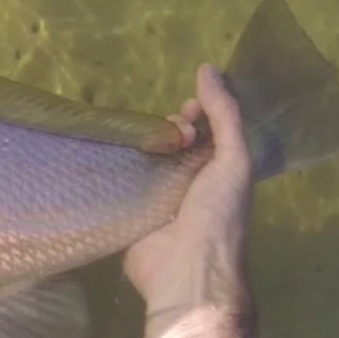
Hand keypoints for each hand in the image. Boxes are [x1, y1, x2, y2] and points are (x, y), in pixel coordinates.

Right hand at [123, 64, 255, 337]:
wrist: (186, 270)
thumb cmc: (218, 215)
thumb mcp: (234, 159)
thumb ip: (225, 115)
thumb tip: (208, 67)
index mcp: (219, 171)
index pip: (207, 131)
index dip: (198, 113)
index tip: (187, 109)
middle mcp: (189, 182)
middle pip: (173, 141)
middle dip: (168, 127)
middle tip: (167, 131)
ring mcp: (157, 198)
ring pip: (145, 158)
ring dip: (139, 143)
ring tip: (136, 139)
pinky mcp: (129, 212)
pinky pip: (120, 182)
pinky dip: (114, 165)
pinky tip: (104, 149)